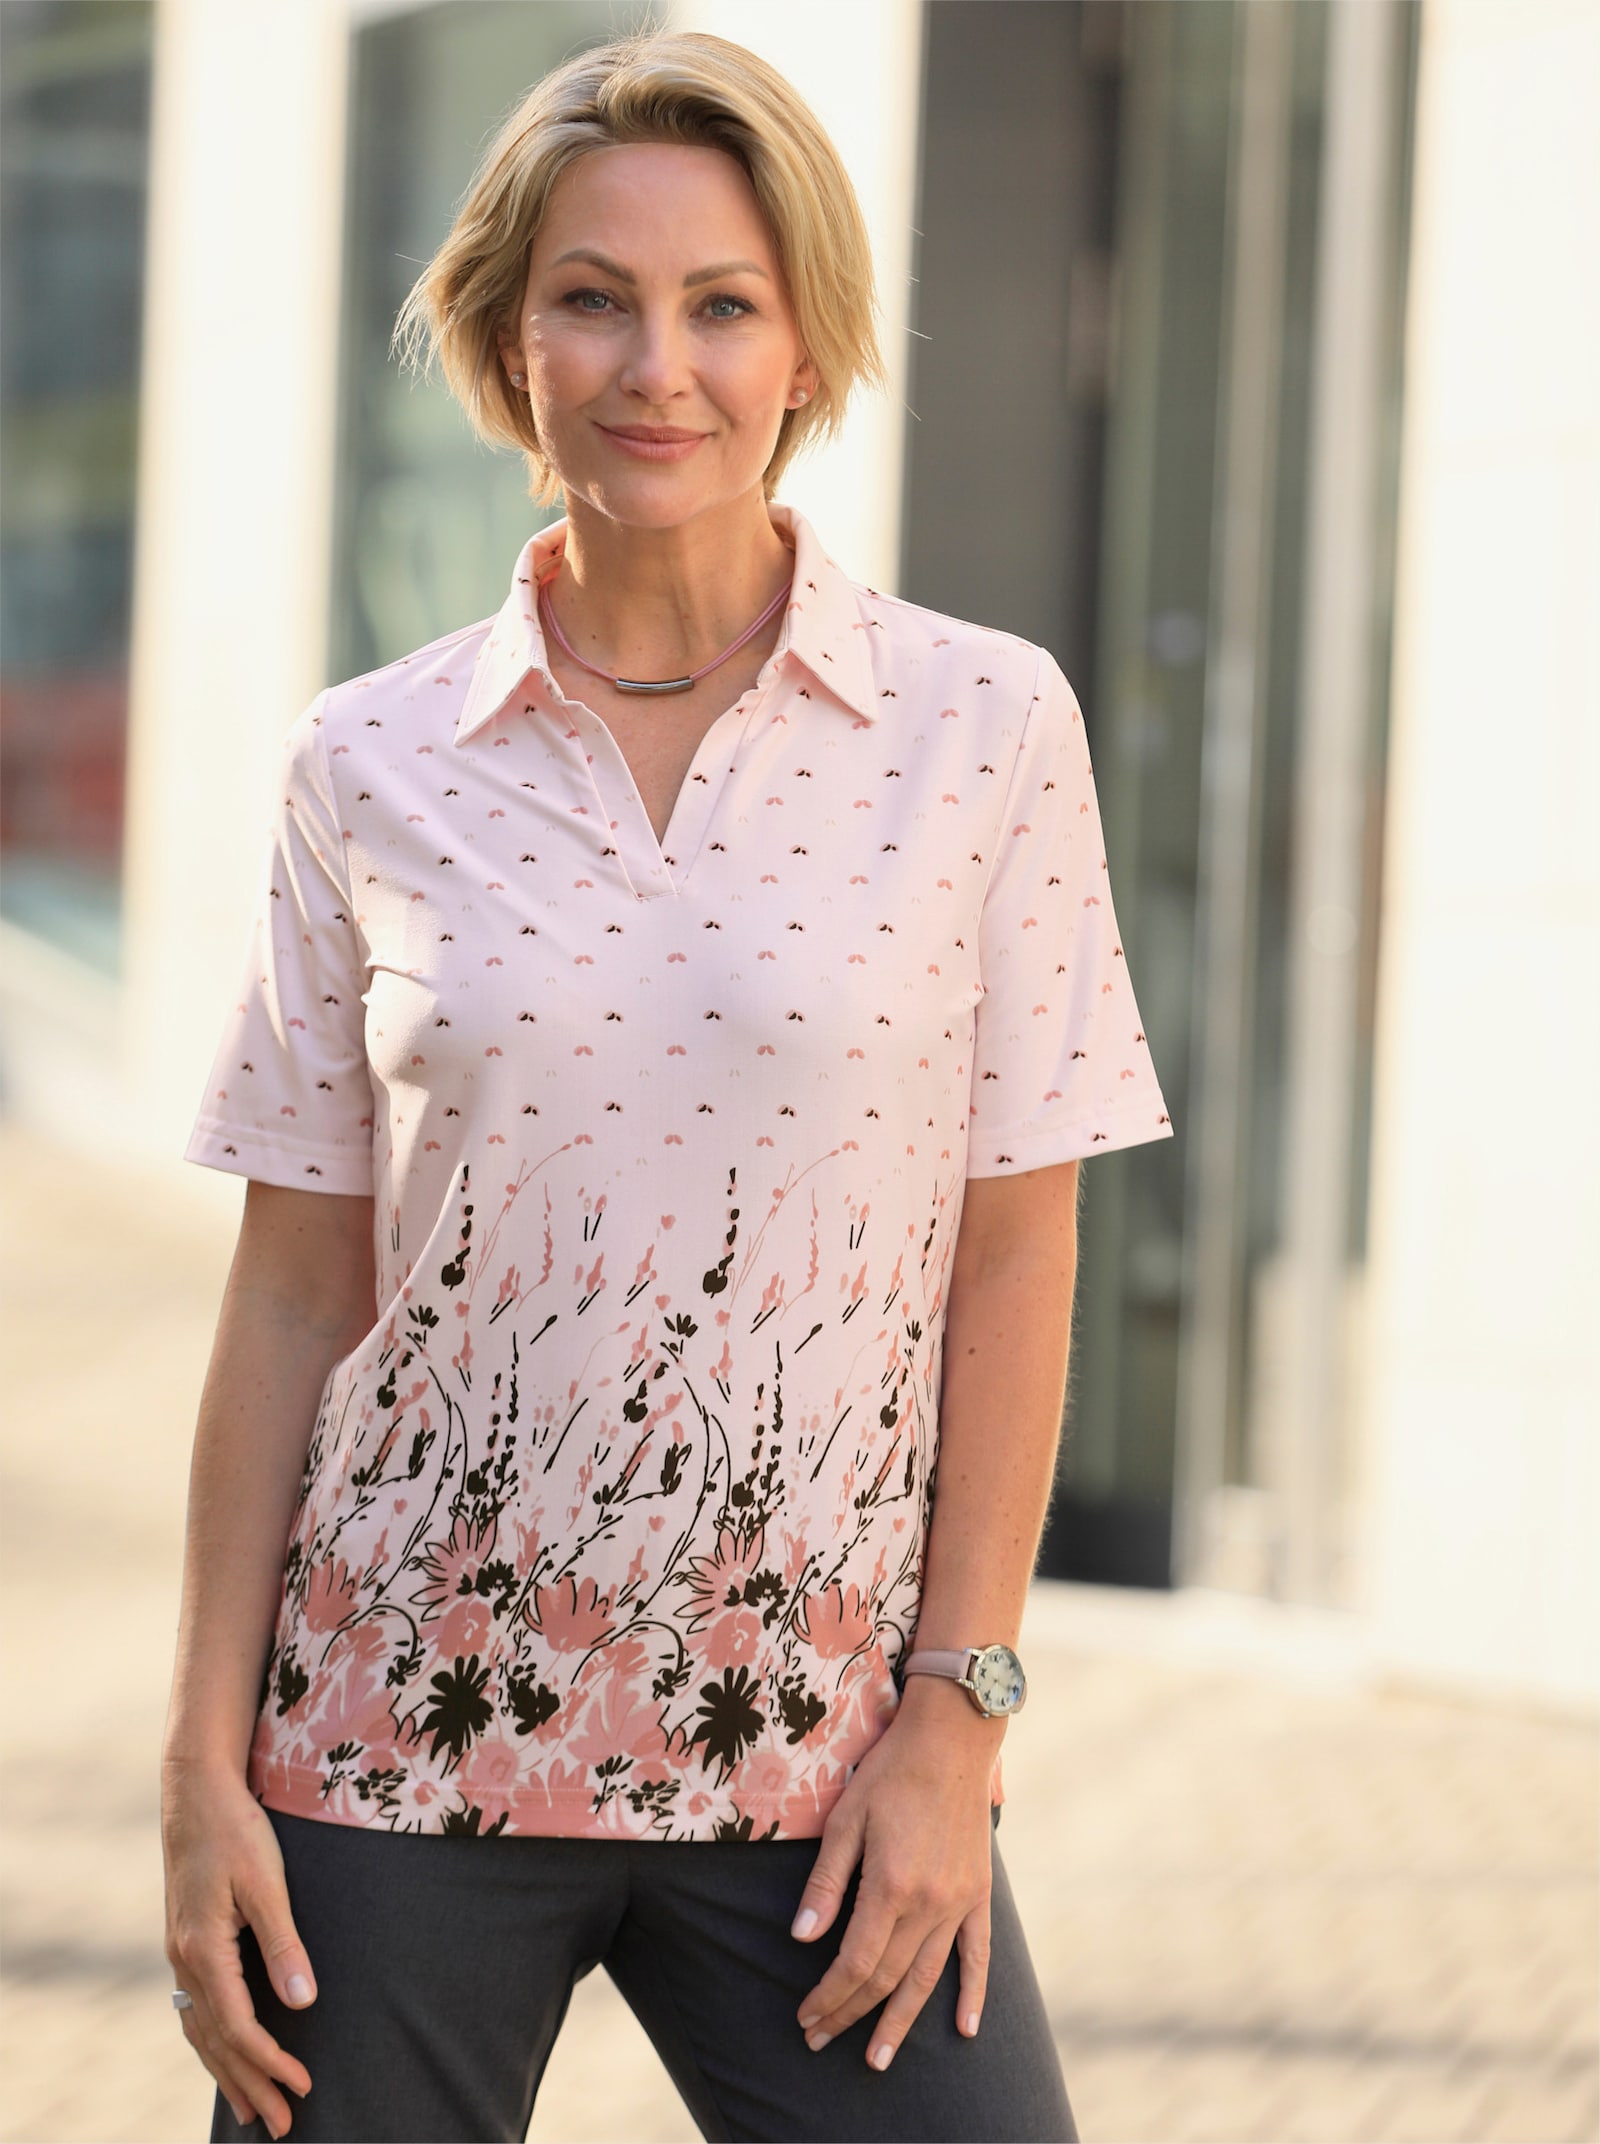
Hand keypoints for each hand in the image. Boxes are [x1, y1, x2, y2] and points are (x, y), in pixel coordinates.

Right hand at [161, 1756, 316, 2137]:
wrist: (196, 1791)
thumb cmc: (236, 1829)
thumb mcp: (266, 1881)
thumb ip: (284, 1942)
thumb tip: (302, 2001)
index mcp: (202, 1950)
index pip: (238, 2027)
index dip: (270, 2061)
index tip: (303, 2086)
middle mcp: (183, 1960)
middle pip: (216, 2042)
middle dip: (251, 2084)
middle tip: (283, 2124)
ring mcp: (179, 1953)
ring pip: (200, 2031)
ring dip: (228, 2072)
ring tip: (253, 2110)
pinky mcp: (185, 1941)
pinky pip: (194, 2010)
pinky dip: (211, 2042)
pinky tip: (223, 2055)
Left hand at [789, 1674, 999, 2068]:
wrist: (952, 1738)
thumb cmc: (890, 1772)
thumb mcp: (845, 1818)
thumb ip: (826, 1881)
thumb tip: (803, 1937)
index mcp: (891, 1886)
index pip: (853, 1963)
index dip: (827, 1997)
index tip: (805, 2017)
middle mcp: (929, 1904)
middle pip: (885, 1978)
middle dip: (850, 2015)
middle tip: (822, 2042)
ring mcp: (959, 1901)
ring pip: (927, 1978)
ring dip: (901, 2021)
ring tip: (879, 2058)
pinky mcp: (979, 1892)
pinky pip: (978, 1954)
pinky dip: (972, 1994)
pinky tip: (965, 2029)